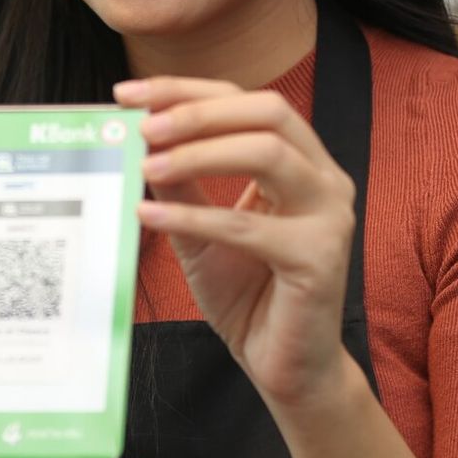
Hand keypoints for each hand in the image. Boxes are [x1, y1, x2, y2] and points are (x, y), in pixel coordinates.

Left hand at [118, 77, 355, 409]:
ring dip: (198, 153)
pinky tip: (151, 216)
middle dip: (198, 112)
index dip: (186, 90)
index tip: (128, 95)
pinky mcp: (319, 257)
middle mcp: (324, 177)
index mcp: (300, 161)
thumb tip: (138, 138)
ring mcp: (329, 215)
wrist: (284, 366)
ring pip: (268, 153)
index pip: (245, 101)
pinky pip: (249, 226)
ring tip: (147, 165)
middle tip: (142, 127)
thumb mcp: (199, 230)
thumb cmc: (248, 294)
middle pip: (268, 111)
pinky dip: (195, 216)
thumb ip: (178, 184)